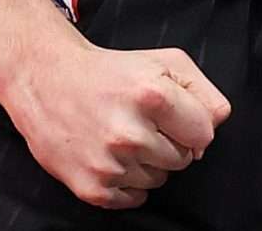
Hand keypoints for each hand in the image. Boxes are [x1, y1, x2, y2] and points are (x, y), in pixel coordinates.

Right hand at [0, 35, 227, 208]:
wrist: (46, 81)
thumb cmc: (110, 71)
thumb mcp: (164, 62)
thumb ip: (203, 91)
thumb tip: (215, 127)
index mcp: (153, 96)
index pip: (205, 134)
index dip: (192, 125)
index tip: (173, 116)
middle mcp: (130, 132)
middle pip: (184, 159)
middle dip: (169, 142)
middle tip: (141, 122)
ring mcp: (109, 164)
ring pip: (160, 180)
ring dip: (147, 162)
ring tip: (121, 135)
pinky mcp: (92, 187)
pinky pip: (134, 198)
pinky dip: (128, 182)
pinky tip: (111, 155)